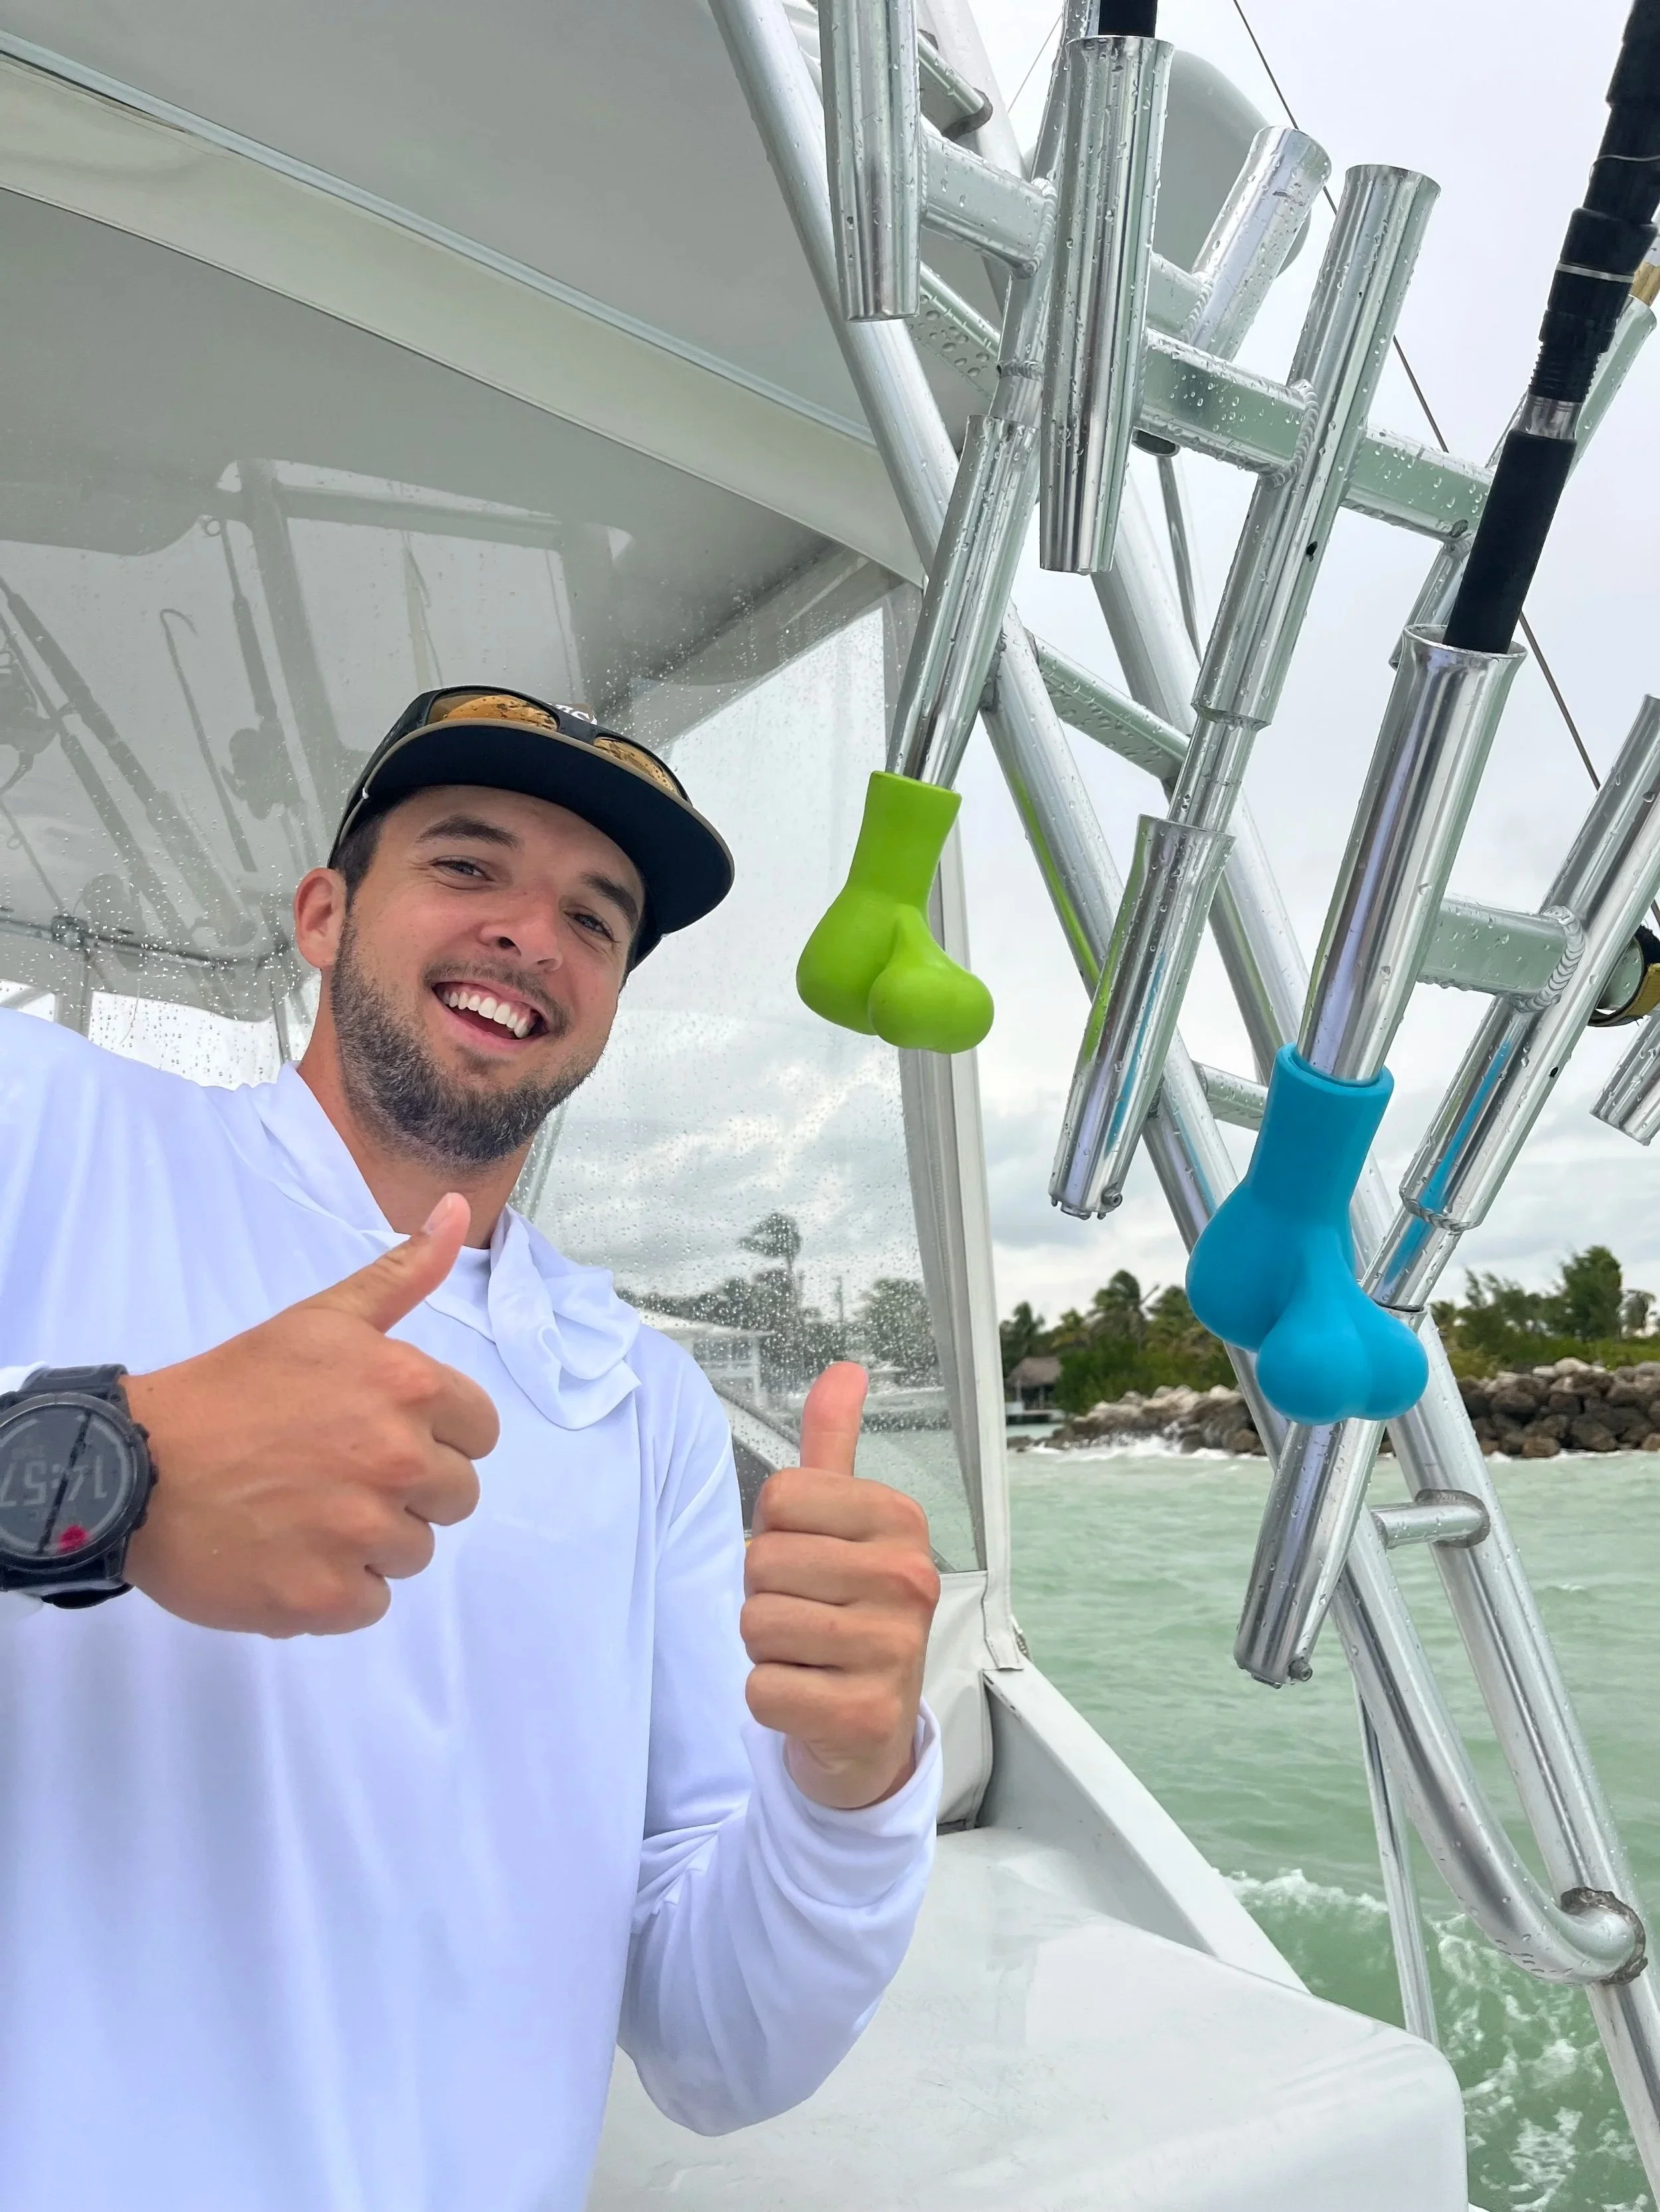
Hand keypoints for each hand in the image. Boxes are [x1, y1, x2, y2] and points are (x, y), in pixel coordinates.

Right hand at [123, 1193, 497, 1636]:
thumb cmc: (234, 1388)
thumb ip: (401, 1273)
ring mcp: (362, 1534)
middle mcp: (398, 1460)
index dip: (434, 1435)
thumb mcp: (323, 1318)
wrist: (135, 1464)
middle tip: (335, 1474)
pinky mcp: (325, 1598)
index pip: (479, 1434)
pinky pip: (370, 1603)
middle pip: (454, 1497)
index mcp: (409, 1389)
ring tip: (307, 1513)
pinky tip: (290, 1554)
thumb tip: (456, 1208)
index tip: (379, 1433)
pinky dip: (336, 1590)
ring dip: (371, 1542)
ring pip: (414, 1552)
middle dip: (406, 1489)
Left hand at [742, 1362, 938, 1810]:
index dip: (774, 1534)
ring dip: (767, 1648)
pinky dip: (770, 1699)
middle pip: (761, 1562)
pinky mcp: (865, 1713)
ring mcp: (892, 1649)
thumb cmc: (847, 1609)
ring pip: (758, 1625)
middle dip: (766, 1595)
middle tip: (808, 1616)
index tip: (810, 1563)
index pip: (778, 1498)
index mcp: (900, 1520)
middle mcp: (908, 1579)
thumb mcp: (844, 1521)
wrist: (870, 1728)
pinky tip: (810, 1696)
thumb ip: (833, 1445)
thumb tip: (844, 1369)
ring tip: (810, 1655)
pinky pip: (762, 1689)